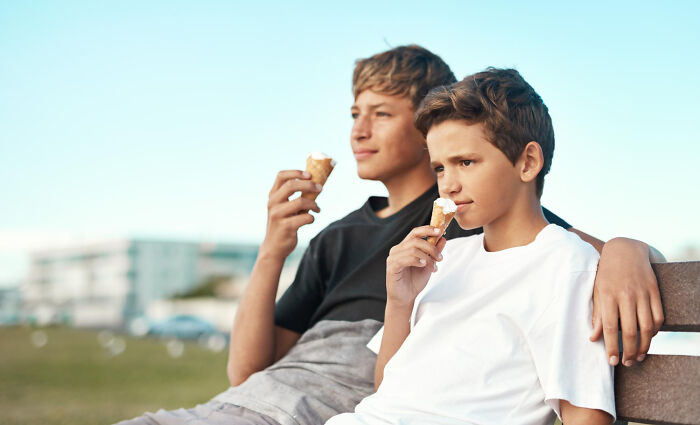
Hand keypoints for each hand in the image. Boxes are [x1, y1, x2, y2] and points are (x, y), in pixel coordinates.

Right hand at [260, 170, 320, 258]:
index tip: (309, 174)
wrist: (274, 247)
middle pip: (292, 185)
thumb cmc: (284, 224)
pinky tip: (311, 220)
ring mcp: (278, 215)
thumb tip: (316, 184)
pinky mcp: (286, 227)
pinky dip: (312, 218)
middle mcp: (273, 203)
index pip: (281, 176)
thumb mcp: (284, 208)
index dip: (296, 172)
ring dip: (314, 204)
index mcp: (273, 195)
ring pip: (301, 201)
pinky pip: (305, 218)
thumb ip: (294, 196)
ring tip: (318, 209)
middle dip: (309, 185)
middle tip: (320, 188)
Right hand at [386, 226, 445, 308]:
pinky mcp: (392, 267)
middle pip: (416, 240)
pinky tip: (423, 265)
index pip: (415, 232)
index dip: (427, 229)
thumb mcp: (429, 264)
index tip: (440, 230)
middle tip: (440, 258)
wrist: (406, 298)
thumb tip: (443, 239)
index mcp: (405, 247)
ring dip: (427, 258)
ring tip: (433, 268)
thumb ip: (434, 251)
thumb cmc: (414, 281)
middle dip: (431, 247)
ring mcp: (393, 258)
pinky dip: (417, 260)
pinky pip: (405, 259)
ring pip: (412, 249)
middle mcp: (397, 249)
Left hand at [590, 237, 663, 366]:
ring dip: (644, 346)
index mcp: (608, 295)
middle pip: (631, 331)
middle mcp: (626, 295)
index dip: (612, 346)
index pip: (610, 327)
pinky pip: (658, 316)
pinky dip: (655, 331)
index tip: (613, 361)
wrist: (625, 251)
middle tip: (627, 363)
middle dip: (629, 351)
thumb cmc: (606, 274)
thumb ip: (597, 315)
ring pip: (647, 327)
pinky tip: (648, 338)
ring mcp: (642, 293)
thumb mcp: (597, 291)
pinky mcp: (655, 291)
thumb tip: (593, 338)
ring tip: (638, 356)